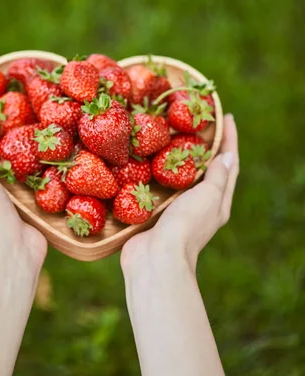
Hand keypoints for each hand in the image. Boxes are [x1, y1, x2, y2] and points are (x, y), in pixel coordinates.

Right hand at [121, 114, 238, 273]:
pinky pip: (158, 187)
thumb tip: (227, 156)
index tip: (226, 117)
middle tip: (197, 123)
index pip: (229, 164)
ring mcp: (177, 210)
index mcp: (217, 202)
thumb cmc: (186, 225)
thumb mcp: (209, 196)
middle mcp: (199, 205)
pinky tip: (147, 161)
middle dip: (205, 146)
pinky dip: (157, 172)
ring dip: (178, 158)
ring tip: (171, 136)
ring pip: (180, 178)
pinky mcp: (156, 213)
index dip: (230, 140)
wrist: (156, 259)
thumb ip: (217, 176)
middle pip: (206, 170)